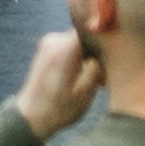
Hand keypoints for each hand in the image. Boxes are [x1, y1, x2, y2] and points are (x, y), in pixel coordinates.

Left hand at [16, 22, 105, 136]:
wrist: (31, 117)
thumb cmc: (59, 109)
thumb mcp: (85, 93)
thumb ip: (96, 67)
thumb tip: (107, 49)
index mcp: (64, 49)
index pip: (93, 28)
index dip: (106, 39)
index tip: (113, 56)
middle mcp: (55, 40)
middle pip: (87, 36)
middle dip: (98, 53)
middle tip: (104, 78)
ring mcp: (48, 42)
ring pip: (79, 42)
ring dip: (89, 58)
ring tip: (95, 82)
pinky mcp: (47, 48)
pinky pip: (70, 47)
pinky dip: (79, 59)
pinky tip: (82, 78)